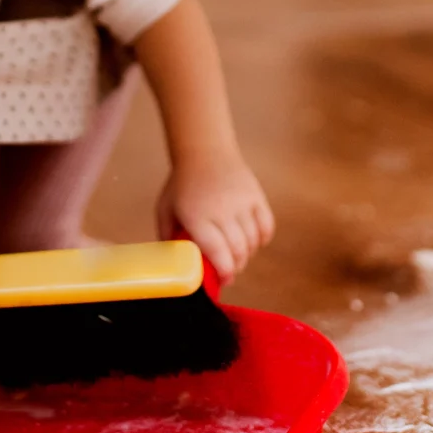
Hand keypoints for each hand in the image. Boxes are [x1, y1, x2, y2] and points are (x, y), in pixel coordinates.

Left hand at [156, 151, 273, 283]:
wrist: (204, 151)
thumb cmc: (182, 184)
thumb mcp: (165, 209)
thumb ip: (166, 237)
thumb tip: (172, 264)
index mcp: (196, 216)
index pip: (217, 252)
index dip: (224, 272)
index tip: (223, 280)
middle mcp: (221, 210)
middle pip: (238, 252)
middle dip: (235, 267)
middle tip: (228, 271)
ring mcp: (242, 202)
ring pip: (253, 242)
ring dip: (247, 255)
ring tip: (237, 256)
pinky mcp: (256, 196)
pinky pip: (267, 227)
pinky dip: (262, 239)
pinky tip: (252, 241)